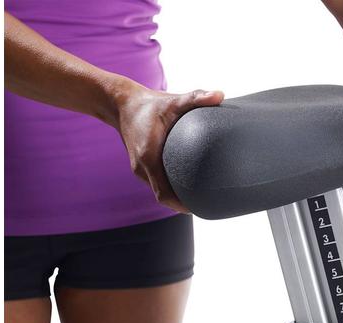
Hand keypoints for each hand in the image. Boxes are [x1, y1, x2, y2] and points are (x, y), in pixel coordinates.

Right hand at [113, 80, 223, 211]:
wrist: (121, 103)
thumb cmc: (149, 103)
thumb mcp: (173, 100)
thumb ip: (196, 98)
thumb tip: (220, 94)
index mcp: (149, 158)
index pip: (164, 195)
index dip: (181, 205)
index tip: (200, 208)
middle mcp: (142, 167)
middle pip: (163, 198)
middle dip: (183, 204)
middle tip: (208, 205)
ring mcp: (139, 168)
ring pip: (159, 192)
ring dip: (176, 198)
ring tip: (200, 199)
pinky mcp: (141, 165)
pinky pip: (156, 184)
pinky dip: (170, 188)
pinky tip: (186, 187)